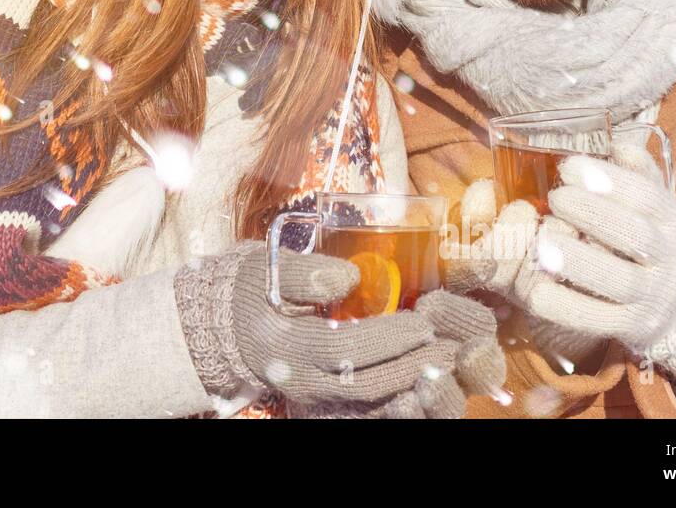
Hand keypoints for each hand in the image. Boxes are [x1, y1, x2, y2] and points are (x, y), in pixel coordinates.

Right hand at [173, 240, 504, 412]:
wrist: (224, 325)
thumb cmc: (251, 288)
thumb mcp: (268, 269)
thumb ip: (307, 272)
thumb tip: (350, 277)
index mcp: (286, 344)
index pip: (346, 347)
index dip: (389, 337)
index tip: (425, 320)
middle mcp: (299, 379)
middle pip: (366, 383)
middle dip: (413, 366)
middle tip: (451, 346)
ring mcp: (310, 395)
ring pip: (369, 400)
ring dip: (411, 383)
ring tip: (446, 361)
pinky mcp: (321, 399)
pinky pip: (365, 406)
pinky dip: (397, 395)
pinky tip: (422, 377)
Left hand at [519, 141, 675, 381]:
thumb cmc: (650, 238)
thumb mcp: (654, 205)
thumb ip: (638, 175)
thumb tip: (619, 146)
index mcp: (673, 220)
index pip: (648, 197)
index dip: (610, 181)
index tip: (569, 167)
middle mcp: (669, 260)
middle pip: (636, 237)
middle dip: (593, 214)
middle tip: (556, 198)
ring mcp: (652, 297)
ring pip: (618, 281)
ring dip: (578, 261)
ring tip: (543, 243)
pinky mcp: (632, 327)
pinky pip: (597, 319)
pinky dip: (565, 305)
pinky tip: (536, 288)